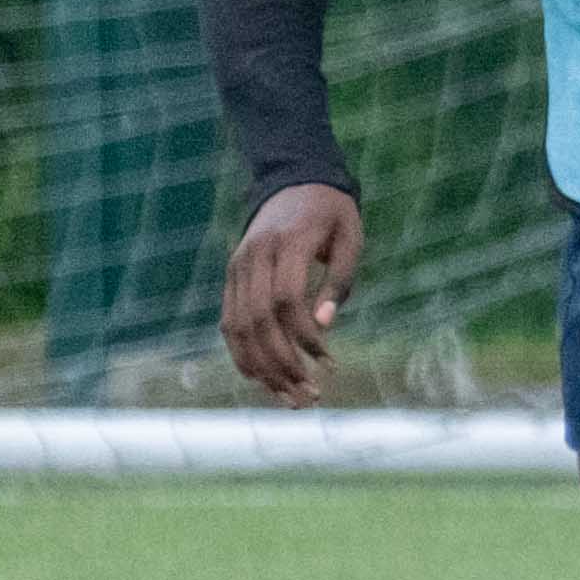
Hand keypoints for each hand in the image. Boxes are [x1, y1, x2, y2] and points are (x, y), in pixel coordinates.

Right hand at [223, 184, 360, 404]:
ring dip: (262, 368)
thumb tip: (325, 324)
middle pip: (258, 320)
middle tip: (309, 396)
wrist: (295, 181)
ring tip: (289, 398)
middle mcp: (253, 256)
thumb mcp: (350, 237)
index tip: (330, 362)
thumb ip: (339, 279)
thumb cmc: (332, 213)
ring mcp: (237, 267)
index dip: (305, 336)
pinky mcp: (231, 277)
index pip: (286, 299)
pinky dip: (242, 354)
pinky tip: (263, 380)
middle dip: (282, 363)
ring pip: (238, 327)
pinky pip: (229, 322)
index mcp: (287, 242)